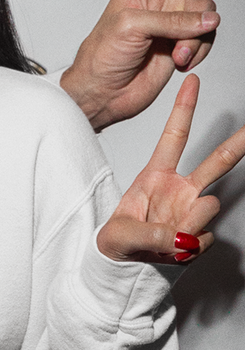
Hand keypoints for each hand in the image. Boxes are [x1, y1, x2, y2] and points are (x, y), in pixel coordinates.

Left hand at [63, 0, 244, 130]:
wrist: (103, 92)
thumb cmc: (101, 55)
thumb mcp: (130, 27)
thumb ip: (173, 18)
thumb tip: (209, 18)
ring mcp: (177, 17)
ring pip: (209, 11)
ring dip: (196, 34)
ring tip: (174, 52)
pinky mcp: (185, 42)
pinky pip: (207, 38)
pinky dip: (196, 51)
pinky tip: (177, 61)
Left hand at [96, 73, 244, 261]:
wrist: (123, 269)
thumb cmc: (116, 243)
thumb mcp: (120, 236)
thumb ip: (149, 235)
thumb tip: (182, 238)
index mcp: (156, 176)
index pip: (174, 137)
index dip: (184, 109)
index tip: (193, 80)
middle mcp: (179, 189)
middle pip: (217, 161)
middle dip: (238, 143)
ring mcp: (191, 210)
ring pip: (210, 206)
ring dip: (190, 224)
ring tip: (167, 240)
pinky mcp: (199, 232)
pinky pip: (204, 239)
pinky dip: (189, 249)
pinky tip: (173, 251)